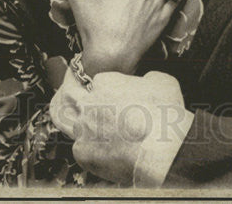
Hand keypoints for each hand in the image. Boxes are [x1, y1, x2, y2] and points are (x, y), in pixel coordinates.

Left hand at [50, 70, 188, 183]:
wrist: (160, 149)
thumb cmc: (164, 115)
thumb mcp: (162, 81)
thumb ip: (147, 78)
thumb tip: (148, 81)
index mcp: (105, 82)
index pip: (96, 81)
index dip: (103, 87)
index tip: (109, 93)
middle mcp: (88, 103)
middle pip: (69, 95)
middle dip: (70, 93)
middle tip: (74, 95)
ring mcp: (83, 129)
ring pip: (67, 121)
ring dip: (73, 120)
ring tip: (76, 121)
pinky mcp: (83, 153)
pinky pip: (79, 148)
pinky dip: (88, 148)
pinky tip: (99, 150)